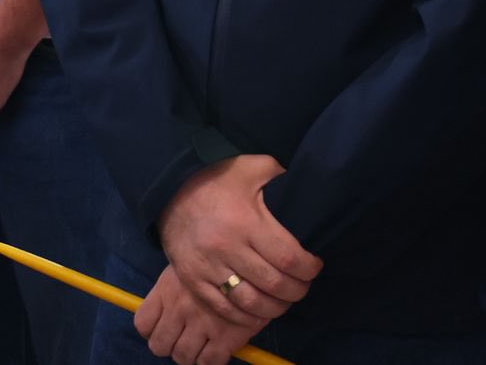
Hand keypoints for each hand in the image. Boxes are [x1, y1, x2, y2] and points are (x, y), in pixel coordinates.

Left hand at [136, 264, 265, 364]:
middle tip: (185, 336)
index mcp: (168, 289)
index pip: (143, 323)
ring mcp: (203, 324)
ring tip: (203, 343)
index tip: (166, 325)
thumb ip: (174, 286)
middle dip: (171, 344)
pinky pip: (209, 362)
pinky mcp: (226, 337)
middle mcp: (181, 308)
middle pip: (160, 345)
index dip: (153, 328)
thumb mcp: (191, 263)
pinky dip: (211, 359)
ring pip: (183, 357)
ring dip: (190, 354)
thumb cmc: (223, 256)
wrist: (259, 255)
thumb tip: (163, 311)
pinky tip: (219, 347)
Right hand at [158, 155, 322, 331]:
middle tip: (304, 287)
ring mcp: (208, 268)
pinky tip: (259, 313)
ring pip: (249, 302)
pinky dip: (245, 317)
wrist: (170, 192)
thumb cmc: (217, 179)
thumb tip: (306, 174)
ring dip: (274, 309)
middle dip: (296, 291)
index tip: (315, 267)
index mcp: (246, 222)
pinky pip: (223, 309)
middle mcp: (227, 248)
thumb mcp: (250, 167)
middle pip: (272, 284)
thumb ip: (279, 170)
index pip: (288, 257)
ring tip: (285, 302)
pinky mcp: (193, 281)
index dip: (308, 269)